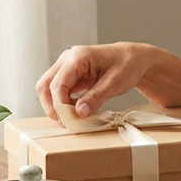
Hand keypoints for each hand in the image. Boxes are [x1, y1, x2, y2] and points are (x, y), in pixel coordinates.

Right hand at [35, 42, 180, 121]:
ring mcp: (67, 67)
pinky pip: (58, 91)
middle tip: (65, 123)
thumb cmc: (127, 65)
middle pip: (45, 86)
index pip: (57, 83)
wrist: (135, 58)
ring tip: (70, 120)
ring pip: (48, 89)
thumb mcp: (115, 83)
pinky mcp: (70, 75)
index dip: (59, 104)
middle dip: (52, 107)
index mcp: (78, 56)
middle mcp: (68, 59)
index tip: (68, 120)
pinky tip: (74, 113)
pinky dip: (63, 103)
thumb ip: (95, 97)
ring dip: (56, 106)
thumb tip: (79, 112)